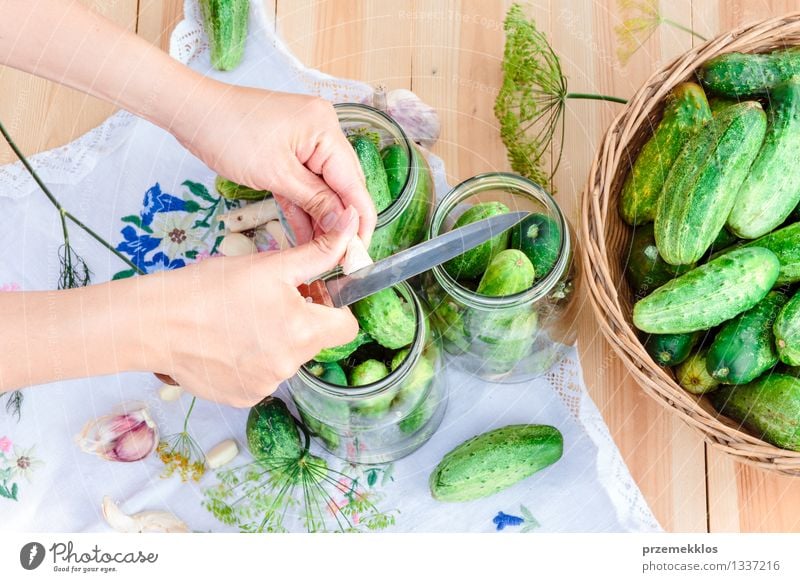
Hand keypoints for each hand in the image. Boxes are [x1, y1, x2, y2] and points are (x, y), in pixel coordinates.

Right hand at [144, 208, 360, 406]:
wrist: (156, 324)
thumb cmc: (210, 290)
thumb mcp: (271, 265)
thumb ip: (319, 252)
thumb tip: (352, 225)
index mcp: (303, 332)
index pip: (346, 327)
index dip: (334, 306)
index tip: (313, 293)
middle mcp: (290, 365)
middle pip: (314, 340)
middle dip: (300, 319)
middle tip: (268, 299)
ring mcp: (266, 385)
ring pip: (286, 357)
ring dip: (274, 339)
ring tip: (240, 320)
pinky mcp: (243, 397)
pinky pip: (262, 376)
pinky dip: (251, 360)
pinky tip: (227, 342)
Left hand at [172, 83, 376, 246]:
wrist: (191, 112)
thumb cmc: (228, 132)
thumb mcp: (275, 173)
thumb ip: (314, 200)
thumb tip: (343, 225)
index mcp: (325, 130)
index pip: (354, 182)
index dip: (360, 219)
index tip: (361, 251)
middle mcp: (322, 132)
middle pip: (342, 185)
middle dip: (341, 221)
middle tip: (343, 257)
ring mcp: (306, 140)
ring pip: (323, 187)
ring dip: (322, 217)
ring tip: (324, 252)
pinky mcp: (289, 150)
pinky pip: (303, 183)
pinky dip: (303, 206)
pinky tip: (307, 235)